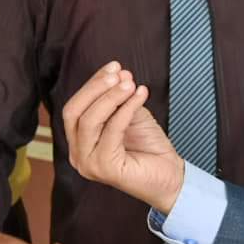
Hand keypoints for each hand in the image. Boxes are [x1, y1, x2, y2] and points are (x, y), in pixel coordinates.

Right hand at [61, 62, 185, 214]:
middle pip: (74, 112)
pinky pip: (112, 131)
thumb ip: (119, 98)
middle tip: (118, 74)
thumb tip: (118, 73)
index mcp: (80, 141)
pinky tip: (140, 96)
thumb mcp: (130, 114)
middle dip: (96, 88)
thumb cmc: (149, 148)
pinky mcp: (105, 168)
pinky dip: (126, 109)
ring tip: (130, 84)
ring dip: (111, 97)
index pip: (74, 107)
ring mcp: (88, 163)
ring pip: (89, 120)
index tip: (112, 67)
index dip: (92, 84)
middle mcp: (78, 154)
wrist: (170, 177)